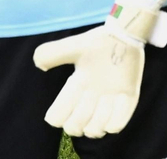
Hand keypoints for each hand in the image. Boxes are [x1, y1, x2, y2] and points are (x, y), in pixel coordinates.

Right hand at [33, 0, 166, 137]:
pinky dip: (113, 125)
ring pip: (96, 128)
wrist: (123, 37)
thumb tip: (38, 66)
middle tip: (80, 122)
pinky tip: (111, 120)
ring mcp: (110, 99)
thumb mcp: (72, 47)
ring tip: (98, 121)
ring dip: (94, 127)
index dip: (56, 117)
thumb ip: (52, 53)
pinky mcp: (128, 98)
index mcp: (76, 85)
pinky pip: (119, 123)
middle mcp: (91, 96)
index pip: (60, 111)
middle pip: (76, 125)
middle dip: (75, 126)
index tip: (55, 117)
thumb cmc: (96, 42)